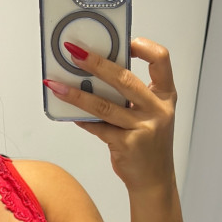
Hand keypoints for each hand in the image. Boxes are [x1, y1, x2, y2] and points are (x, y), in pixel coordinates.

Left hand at [44, 36, 176, 193]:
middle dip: (97, 63)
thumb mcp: (150, 114)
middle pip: (124, 79)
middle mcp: (158, 110)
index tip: (124, 41)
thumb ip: (130, 96)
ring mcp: (143, 128)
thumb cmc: (149, 144)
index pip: (161, 60)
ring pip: (104, 105)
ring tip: (56, 84)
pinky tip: (68, 111)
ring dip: (77, 94)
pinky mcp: (127, 145)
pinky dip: (82, 119)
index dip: (144, 46)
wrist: (154, 180)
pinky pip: (98, 127)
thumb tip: (94, 74)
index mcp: (165, 96)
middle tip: (74, 53)